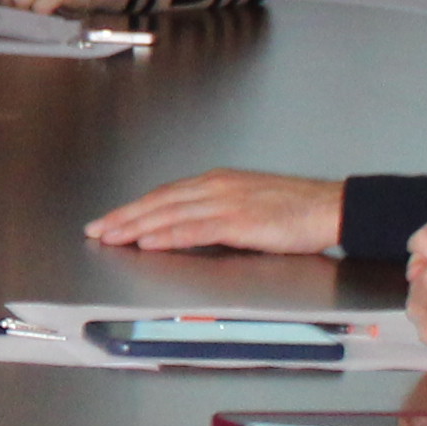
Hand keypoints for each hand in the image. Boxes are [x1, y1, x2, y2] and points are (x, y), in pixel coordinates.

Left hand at [86, 167, 340, 255]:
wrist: (330, 207)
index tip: (111, 219)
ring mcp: (226, 202)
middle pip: (159, 201)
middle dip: (124, 217)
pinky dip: (167, 235)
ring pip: (169, 214)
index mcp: (218, 182)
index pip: (166, 194)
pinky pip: (193, 229)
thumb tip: (191, 229)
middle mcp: (216, 187)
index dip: (135, 208)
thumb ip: (219, 215)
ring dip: (136, 227)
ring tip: (110, 238)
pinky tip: (148, 243)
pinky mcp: (238, 221)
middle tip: (96, 230)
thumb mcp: (250, 205)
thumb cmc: (298, 210)